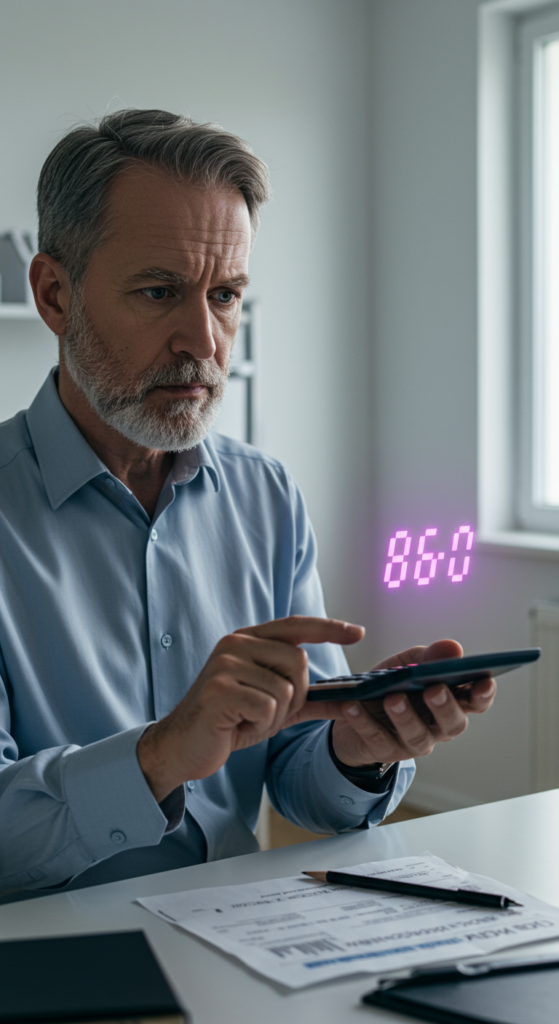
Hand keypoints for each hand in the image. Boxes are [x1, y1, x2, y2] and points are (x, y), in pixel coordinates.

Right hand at [137, 615, 364, 801]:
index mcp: (247, 639)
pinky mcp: (221, 689)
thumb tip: (346, 699)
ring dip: (275, 716)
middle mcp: (236, 644)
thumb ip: (306, 698)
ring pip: (286, 689)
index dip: (329, 628)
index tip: (357, 632)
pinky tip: (238, 725)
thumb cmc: (228, 721)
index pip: (296, 625)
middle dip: (296, 695)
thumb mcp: (272, 706)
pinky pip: (268, 708)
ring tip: (247, 718)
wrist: (183, 745)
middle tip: (268, 711)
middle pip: (299, 661)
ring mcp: (226, 664)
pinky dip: (261, 725)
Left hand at [329, 640, 496, 767]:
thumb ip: (428, 657)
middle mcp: (437, 726)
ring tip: (393, 698)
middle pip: (452, 724)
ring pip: (416, 736)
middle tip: (434, 689)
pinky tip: (353, 704)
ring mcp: (412, 742)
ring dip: (406, 717)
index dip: (483, 693)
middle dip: (445, 706)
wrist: (352, 709)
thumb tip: (454, 648)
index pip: (475, 701)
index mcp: (450, 701)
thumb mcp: (407, 664)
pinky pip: (376, 737)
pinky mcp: (383, 750)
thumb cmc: (390, 685)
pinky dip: (364, 721)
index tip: (484, 680)